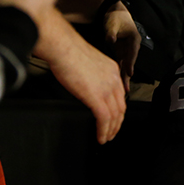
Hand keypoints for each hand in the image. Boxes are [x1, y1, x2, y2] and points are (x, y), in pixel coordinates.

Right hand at [40, 12, 125, 143]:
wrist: (62, 46)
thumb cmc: (67, 51)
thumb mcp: (88, 63)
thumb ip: (93, 76)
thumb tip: (88, 88)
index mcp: (113, 70)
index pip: (120, 95)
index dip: (118, 110)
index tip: (114, 118)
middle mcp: (114, 80)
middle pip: (121, 108)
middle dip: (117, 123)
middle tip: (112, 133)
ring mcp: (106, 89)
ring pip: (115, 116)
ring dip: (111, 130)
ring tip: (106, 138)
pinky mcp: (97, 97)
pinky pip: (104, 119)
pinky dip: (104, 131)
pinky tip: (101, 137)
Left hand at [103, 0, 141, 92]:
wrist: (114, 14)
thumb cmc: (115, 18)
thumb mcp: (113, 23)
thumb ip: (111, 32)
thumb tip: (110, 40)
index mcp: (134, 39)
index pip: (132, 52)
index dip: (131, 63)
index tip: (130, 73)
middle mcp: (132, 47)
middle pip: (130, 62)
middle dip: (128, 75)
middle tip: (126, 88)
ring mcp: (126, 51)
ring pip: (126, 65)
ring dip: (124, 77)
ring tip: (124, 90)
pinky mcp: (121, 53)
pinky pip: (120, 65)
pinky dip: (119, 73)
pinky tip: (118, 83)